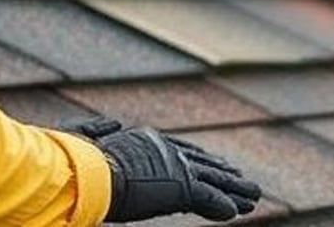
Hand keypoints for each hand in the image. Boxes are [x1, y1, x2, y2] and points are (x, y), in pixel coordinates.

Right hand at [61, 116, 260, 222]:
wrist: (86, 170)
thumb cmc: (79, 160)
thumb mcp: (90, 143)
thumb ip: (103, 131)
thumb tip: (113, 122)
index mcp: (147, 142)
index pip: (182, 153)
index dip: (202, 161)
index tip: (218, 165)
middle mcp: (165, 150)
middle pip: (203, 164)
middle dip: (225, 174)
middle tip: (244, 181)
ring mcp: (174, 166)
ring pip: (213, 180)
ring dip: (234, 190)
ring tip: (255, 197)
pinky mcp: (179, 185)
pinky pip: (207, 197)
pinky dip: (222, 204)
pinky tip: (236, 212)